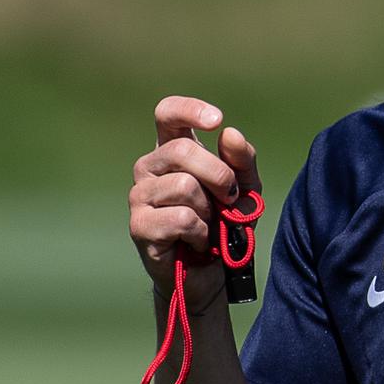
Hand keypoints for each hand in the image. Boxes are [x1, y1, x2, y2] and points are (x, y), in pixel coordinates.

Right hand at [129, 95, 262, 301]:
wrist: (212, 273)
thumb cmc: (225, 224)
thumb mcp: (244, 188)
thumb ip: (242, 160)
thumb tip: (228, 132)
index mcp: (172, 150)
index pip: (167, 113)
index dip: (189, 110)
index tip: (216, 120)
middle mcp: (149, 168)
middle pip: (182, 150)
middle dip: (218, 174)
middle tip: (230, 198)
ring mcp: (139, 196)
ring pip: (184, 186)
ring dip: (209, 210)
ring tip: (208, 225)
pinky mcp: (139, 226)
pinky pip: (181, 218)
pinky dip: (201, 233)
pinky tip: (198, 242)